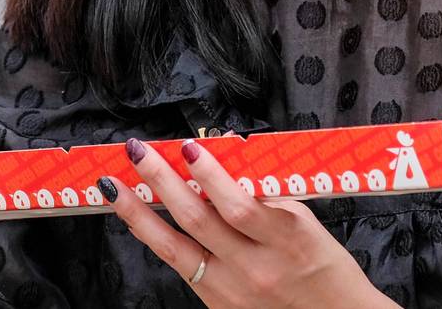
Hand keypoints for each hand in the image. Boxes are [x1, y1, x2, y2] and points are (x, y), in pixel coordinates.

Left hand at [102, 137, 393, 308]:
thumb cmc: (326, 267)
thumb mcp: (308, 222)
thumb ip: (267, 192)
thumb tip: (224, 154)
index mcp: (286, 240)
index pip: (239, 206)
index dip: (211, 177)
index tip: (191, 148)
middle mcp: (255, 269)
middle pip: (199, 221)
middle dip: (163, 181)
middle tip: (138, 151)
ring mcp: (232, 291)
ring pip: (175, 249)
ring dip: (140, 213)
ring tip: (115, 185)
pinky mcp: (218, 306)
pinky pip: (181, 267)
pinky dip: (155, 239)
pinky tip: (136, 218)